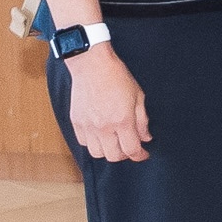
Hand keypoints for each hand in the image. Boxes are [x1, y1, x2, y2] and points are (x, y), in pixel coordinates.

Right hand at [63, 47, 153, 162]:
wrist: (92, 65)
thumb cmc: (117, 77)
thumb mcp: (138, 97)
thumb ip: (142, 121)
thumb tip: (145, 138)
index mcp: (122, 120)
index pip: (131, 150)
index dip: (140, 155)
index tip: (143, 154)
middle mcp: (103, 127)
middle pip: (113, 156)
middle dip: (125, 155)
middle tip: (130, 146)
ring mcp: (87, 125)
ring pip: (97, 153)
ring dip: (107, 151)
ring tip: (114, 141)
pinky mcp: (76, 122)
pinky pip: (83, 143)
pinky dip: (93, 143)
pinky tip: (100, 135)